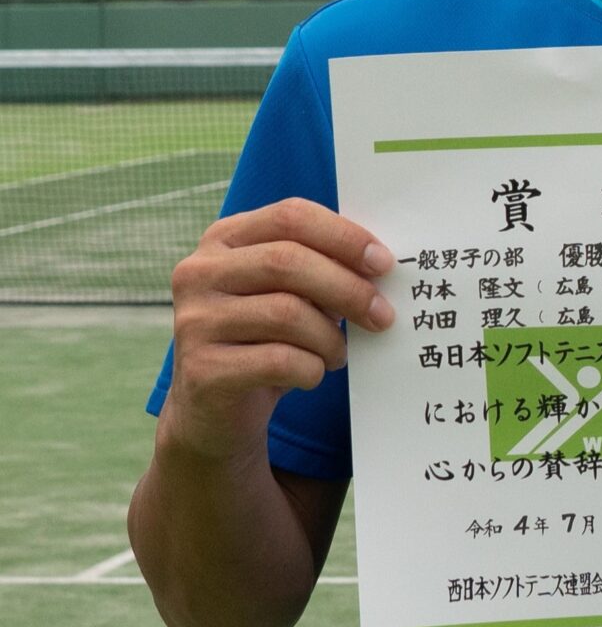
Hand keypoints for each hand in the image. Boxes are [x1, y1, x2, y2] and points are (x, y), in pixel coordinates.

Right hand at [166, 199, 395, 463]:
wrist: (215, 410)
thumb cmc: (265, 338)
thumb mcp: (289, 294)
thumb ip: (321, 269)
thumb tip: (378, 265)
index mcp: (224, 240)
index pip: (290, 216)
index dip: (344, 236)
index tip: (384, 263)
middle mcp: (199, 272)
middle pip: (287, 261)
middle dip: (348, 289)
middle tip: (382, 316)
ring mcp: (194, 320)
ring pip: (286, 313)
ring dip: (330, 338)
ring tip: (337, 353)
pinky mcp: (202, 369)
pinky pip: (279, 360)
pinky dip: (311, 369)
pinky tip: (312, 375)